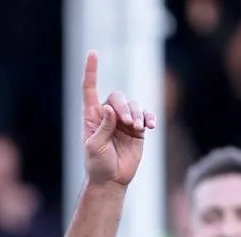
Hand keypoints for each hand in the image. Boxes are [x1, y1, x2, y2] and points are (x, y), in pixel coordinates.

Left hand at [81, 51, 155, 185]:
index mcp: (92, 116)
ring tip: (137, 127)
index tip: (93, 53)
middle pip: (117, 97)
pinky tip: (151, 126)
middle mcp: (107, 115)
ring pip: (134, 105)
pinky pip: (146, 115)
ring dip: (137, 113)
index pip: (90, 89)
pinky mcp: (137, 128)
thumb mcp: (94, 147)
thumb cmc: (97, 164)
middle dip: (124, 107)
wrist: (112, 179)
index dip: (91, 71)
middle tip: (128, 122)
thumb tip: (110, 108)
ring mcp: (123, 120)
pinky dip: (149, 118)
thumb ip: (102, 128)